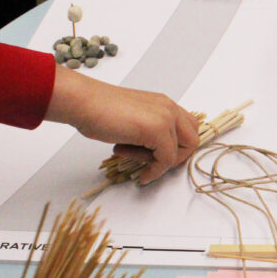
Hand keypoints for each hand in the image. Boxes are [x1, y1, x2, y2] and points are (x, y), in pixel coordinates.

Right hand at [47, 65, 200, 182]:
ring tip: (133, 157)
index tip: (155, 157)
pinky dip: (156, 172)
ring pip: (181, 151)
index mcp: (163, 103)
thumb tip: (152, 153)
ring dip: (161, 163)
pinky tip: (142, 175)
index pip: (187, 128)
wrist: (84, 103)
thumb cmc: (98, 110)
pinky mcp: (158, 130)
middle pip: (192, 139)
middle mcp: (168, 107)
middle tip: (153, 163)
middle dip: (176, 157)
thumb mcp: (132, 119)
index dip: (176, 147)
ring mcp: (165, 117)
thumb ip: (147, 131)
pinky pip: (167, 160)